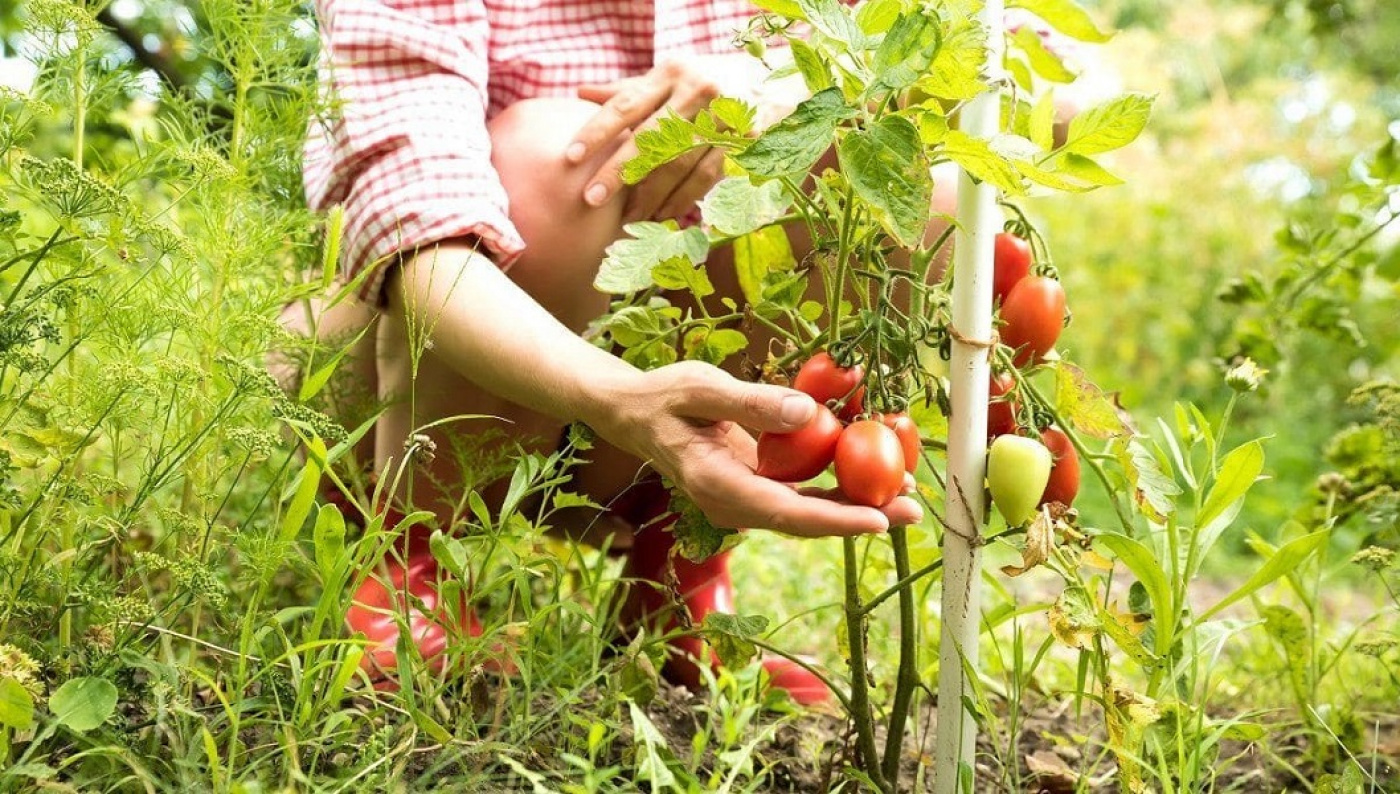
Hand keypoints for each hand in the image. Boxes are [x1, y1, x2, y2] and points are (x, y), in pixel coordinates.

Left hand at [566, 61, 726, 223]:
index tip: (570, 157)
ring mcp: (722, 118)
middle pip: (650, 138)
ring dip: (650, 195)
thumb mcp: (665, 79)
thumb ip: (626, 90)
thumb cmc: (699, 83)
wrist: (763, 82)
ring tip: (628, 217)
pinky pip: (705, 178)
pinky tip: (661, 215)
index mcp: (670, 73)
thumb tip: (580, 92)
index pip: (626, 104)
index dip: (597, 132)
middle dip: (618, 172)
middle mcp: (697, 92)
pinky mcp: (741, 143)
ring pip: (678, 164)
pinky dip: (681, 199)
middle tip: (591, 199)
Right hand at [588, 362, 923, 537]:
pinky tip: (870, 478)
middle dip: (859, 518)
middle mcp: (731, 503)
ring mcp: (742, 501)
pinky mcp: (752, 490)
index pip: (783, 511)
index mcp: (715, 483)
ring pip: (805, 513)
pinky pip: (798, 497)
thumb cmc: (663, 395)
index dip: (833, 519)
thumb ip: (751, 401)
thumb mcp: (700, 386)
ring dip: (854, 507)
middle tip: (912, 511)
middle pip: (803, 521)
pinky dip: (834, 491)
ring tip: (905, 498)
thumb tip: (806, 414)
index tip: (876, 520)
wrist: (633, 415)